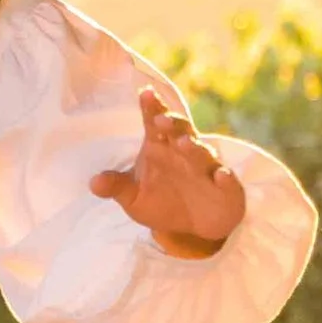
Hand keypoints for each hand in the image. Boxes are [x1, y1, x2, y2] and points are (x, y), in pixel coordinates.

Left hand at [91, 88, 245, 259]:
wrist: (194, 228)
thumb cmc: (163, 202)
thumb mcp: (134, 198)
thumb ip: (117, 187)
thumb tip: (94, 183)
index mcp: (161, 147)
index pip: (155, 123)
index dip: (151, 107)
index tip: (144, 93)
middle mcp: (185, 151)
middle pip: (181, 131)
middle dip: (172, 124)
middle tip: (160, 120)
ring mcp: (208, 168)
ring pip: (203, 153)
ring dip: (194, 148)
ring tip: (182, 144)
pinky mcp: (226, 188)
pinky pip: (227, 181)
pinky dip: (225, 178)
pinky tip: (221, 176)